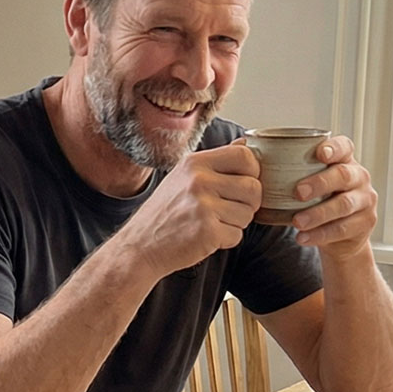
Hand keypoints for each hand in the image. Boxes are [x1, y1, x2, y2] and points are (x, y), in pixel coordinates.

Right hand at [130, 143, 261, 274]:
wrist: (139, 247)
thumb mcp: (182, 177)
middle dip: (248, 203)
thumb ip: (215, 161)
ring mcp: (203, 206)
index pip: (245, 157)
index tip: (242, 184)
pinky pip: (237, 235)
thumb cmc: (162, 214)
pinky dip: (225, 241)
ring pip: (248, 214)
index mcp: (195, 163)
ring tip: (212, 224)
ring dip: (236, 224)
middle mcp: (199, 181)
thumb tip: (244, 145)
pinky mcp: (207, 231)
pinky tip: (206, 237)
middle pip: (253, 187)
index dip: (252, 172)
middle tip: (228, 211)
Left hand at [290, 136, 377, 259]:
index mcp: (344, 161)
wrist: (341, 236)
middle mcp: (358, 177)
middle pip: (343, 175)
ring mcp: (364, 200)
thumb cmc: (316, 201)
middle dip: (320, 183)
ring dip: (318, 213)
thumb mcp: (307, 183)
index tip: (319, 153)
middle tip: (297, 192)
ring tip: (297, 222)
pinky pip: (343, 229)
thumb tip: (243, 150)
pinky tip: (302, 238)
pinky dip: (320, 234)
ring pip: (344, 205)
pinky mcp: (364, 224)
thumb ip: (286, 169)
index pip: (344, 147)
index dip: (334, 148)